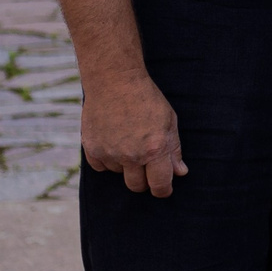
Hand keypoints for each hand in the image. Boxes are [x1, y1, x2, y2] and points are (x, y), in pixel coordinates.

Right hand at [82, 69, 186, 196]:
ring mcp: (109, 153)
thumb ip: (173, 150)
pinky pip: (101, 167)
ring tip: (128, 141)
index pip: (160, 185)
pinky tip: (112, 141)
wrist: (114, 81)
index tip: (163, 188)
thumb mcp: (169, 121)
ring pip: (119, 174)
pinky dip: (107, 160)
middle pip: (137, 186)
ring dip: (125, 165)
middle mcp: (131, 155)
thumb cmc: (146, 99)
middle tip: (146, 166)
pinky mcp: (92, 149)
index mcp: (154, 149)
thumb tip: (180, 173)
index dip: (163, 190)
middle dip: (144, 181)